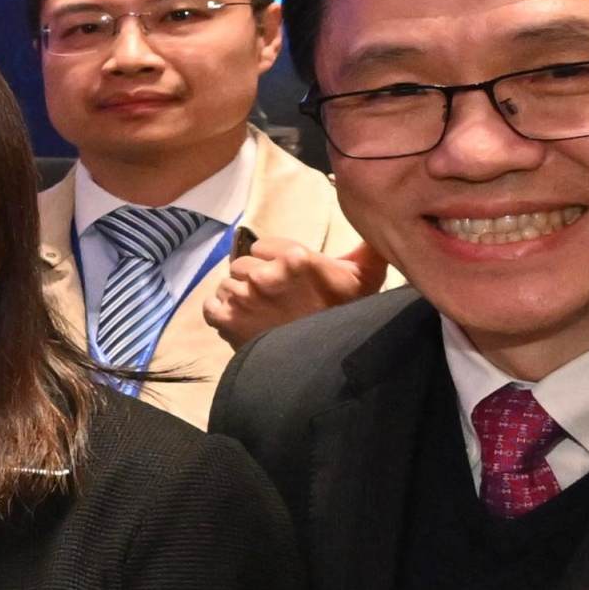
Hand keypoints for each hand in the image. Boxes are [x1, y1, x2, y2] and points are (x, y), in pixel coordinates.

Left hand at [205, 234, 383, 349]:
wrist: (325, 363)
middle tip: (273, 296)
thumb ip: (367, 249)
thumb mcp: (365, 277)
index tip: (285, 275)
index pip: (262, 245)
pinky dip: (220, 312)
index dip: (272, 259)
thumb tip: (377, 226)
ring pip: (226, 285)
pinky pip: (211, 306)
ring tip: (258, 311)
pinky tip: (239, 320)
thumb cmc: (345, 315)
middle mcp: (264, 275)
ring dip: (238, 296)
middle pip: (242, 264)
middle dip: (254, 277)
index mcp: (296, 257)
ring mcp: (242, 298)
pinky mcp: (226, 320)